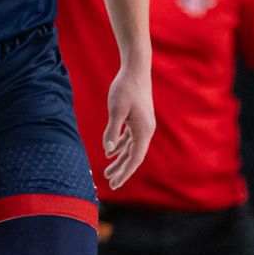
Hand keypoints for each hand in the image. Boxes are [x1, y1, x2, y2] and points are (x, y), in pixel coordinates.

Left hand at [102, 65, 155, 188]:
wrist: (135, 70)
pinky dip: (120, 146)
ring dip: (120, 160)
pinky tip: (110, 152)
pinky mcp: (138, 119)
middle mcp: (146, 131)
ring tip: (107, 172)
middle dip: (122, 170)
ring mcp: (143, 125)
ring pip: (131, 148)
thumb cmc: (125, 88)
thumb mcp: (116, 110)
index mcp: (144, 131)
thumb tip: (108, 150)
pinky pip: (129, 138)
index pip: (134, 158)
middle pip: (133, 156)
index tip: (114, 184)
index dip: (124, 172)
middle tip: (110, 184)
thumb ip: (112, 131)